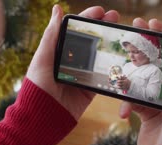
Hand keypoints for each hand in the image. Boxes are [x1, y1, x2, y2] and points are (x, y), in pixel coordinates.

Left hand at [26, 5, 119, 119]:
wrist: (42, 117)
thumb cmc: (37, 86)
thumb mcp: (43, 58)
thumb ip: (51, 35)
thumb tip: (57, 9)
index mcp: (58, 52)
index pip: (74, 31)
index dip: (87, 19)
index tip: (100, 11)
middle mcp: (70, 62)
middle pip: (90, 41)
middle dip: (103, 27)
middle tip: (115, 17)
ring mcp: (81, 76)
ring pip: (100, 56)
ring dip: (111, 44)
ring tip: (122, 33)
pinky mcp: (89, 90)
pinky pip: (104, 76)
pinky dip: (114, 67)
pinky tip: (124, 57)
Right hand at [119, 18, 161, 144]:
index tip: (151, 24)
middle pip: (157, 63)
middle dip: (144, 48)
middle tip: (131, 34)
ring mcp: (158, 101)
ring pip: (141, 79)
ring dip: (130, 78)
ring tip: (120, 74)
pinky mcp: (145, 111)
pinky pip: (132, 99)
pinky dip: (126, 103)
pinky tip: (124, 113)